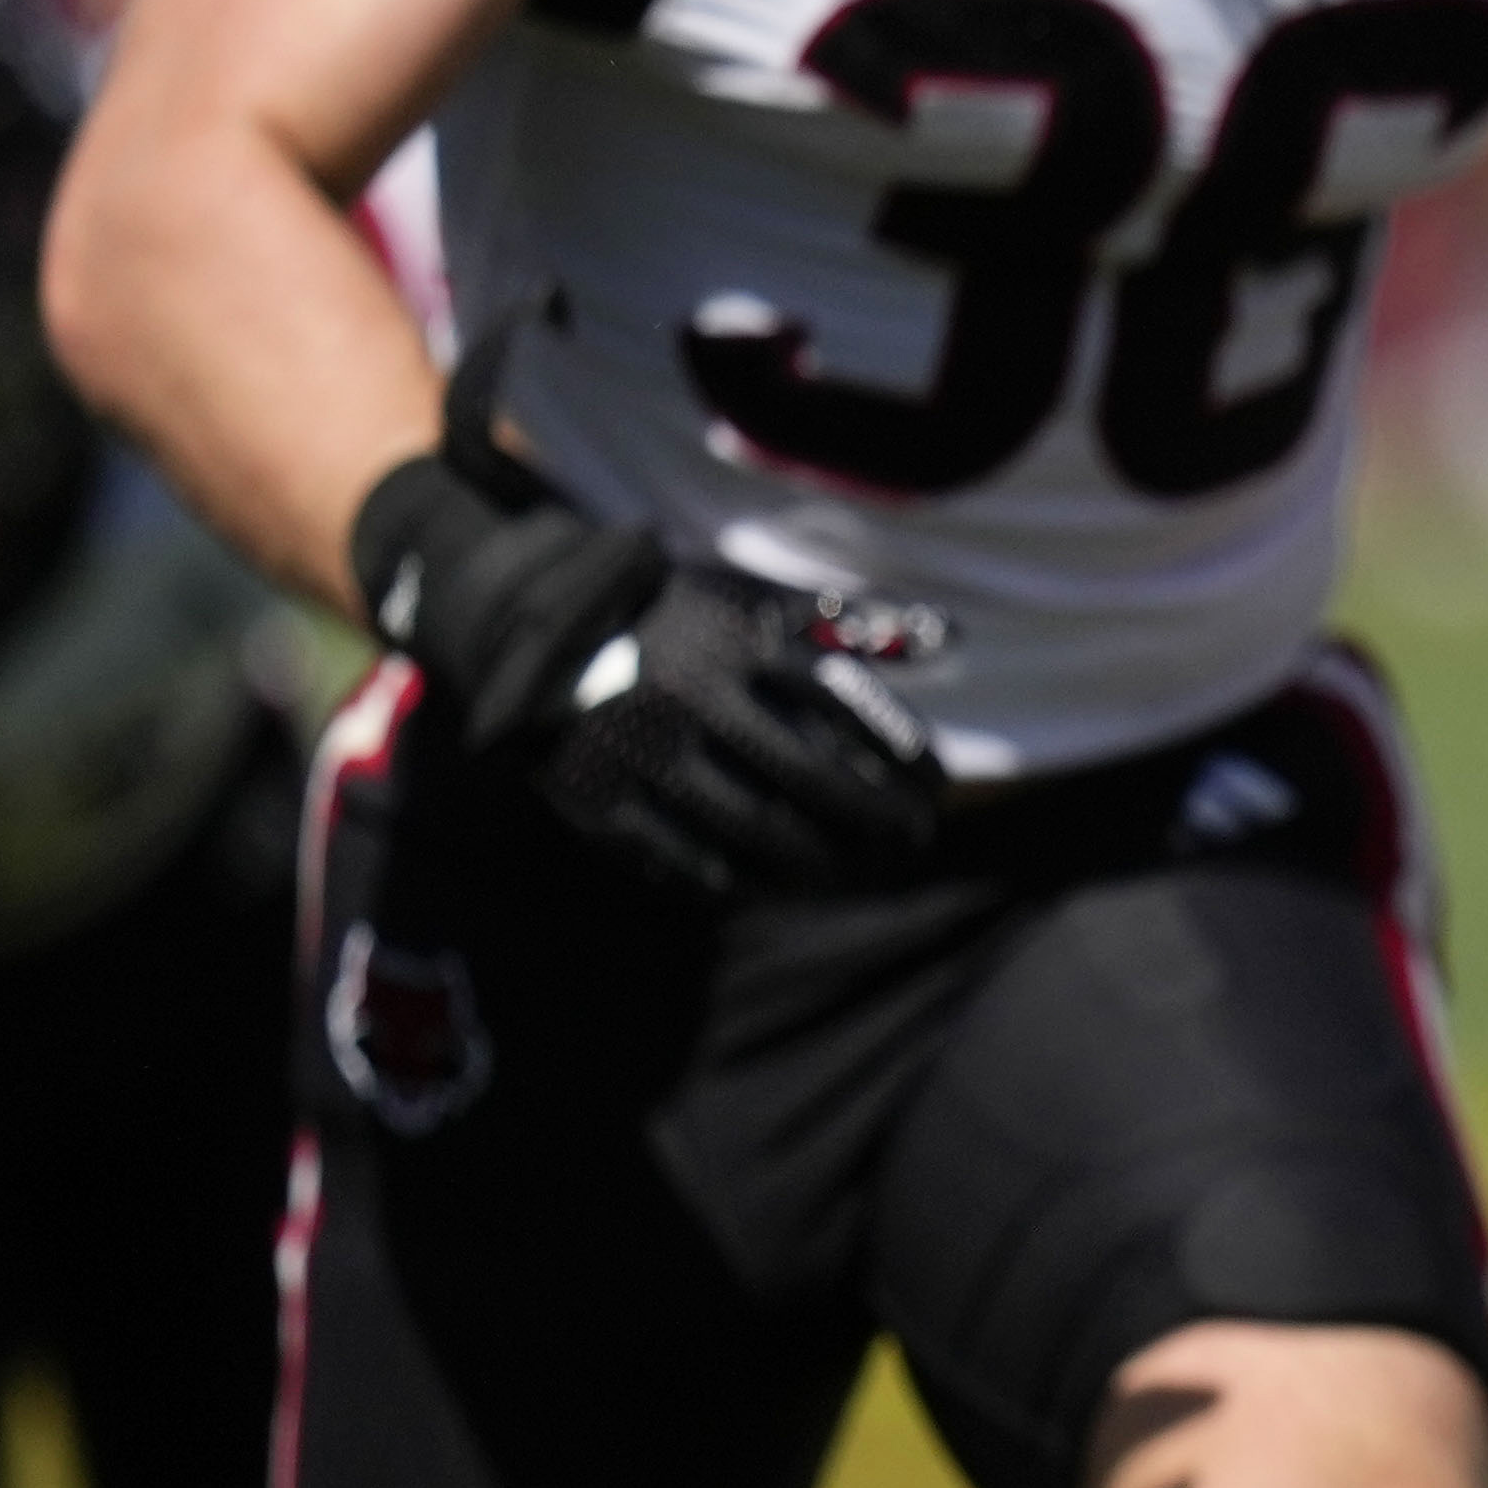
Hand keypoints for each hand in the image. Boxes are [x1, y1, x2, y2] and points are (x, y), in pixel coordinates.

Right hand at [350, 451, 946, 894]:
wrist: (536, 630)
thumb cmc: (673, 617)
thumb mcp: (750, 602)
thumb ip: (844, 623)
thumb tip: (951, 638)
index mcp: (733, 645)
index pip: (842, 707)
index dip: (898, 751)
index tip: (938, 782)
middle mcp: (692, 701)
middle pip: (806, 779)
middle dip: (872, 819)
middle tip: (912, 840)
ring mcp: (644, 757)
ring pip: (751, 830)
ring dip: (817, 862)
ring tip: (856, 871)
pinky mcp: (602, 803)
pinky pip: (684, 860)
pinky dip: (740, 880)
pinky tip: (777, 885)